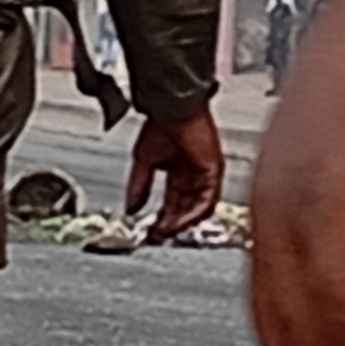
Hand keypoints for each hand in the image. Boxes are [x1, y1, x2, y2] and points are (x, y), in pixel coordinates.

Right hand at [122, 103, 228, 244]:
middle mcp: (195, 174)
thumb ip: (138, 187)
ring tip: (167, 233)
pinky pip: (208, 199)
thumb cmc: (160, 124)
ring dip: (182, 223)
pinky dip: (193, 214)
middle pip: (187, 208)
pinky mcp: (214, 171)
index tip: (152, 231)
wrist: (171, 109)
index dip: (163, 218)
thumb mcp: (143, 161)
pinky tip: (180, 222)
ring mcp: (206, 173)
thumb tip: (130, 208)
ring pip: (198, 208)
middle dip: (172, 225)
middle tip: (159, 237)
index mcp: (180, 170)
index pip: (174, 202)